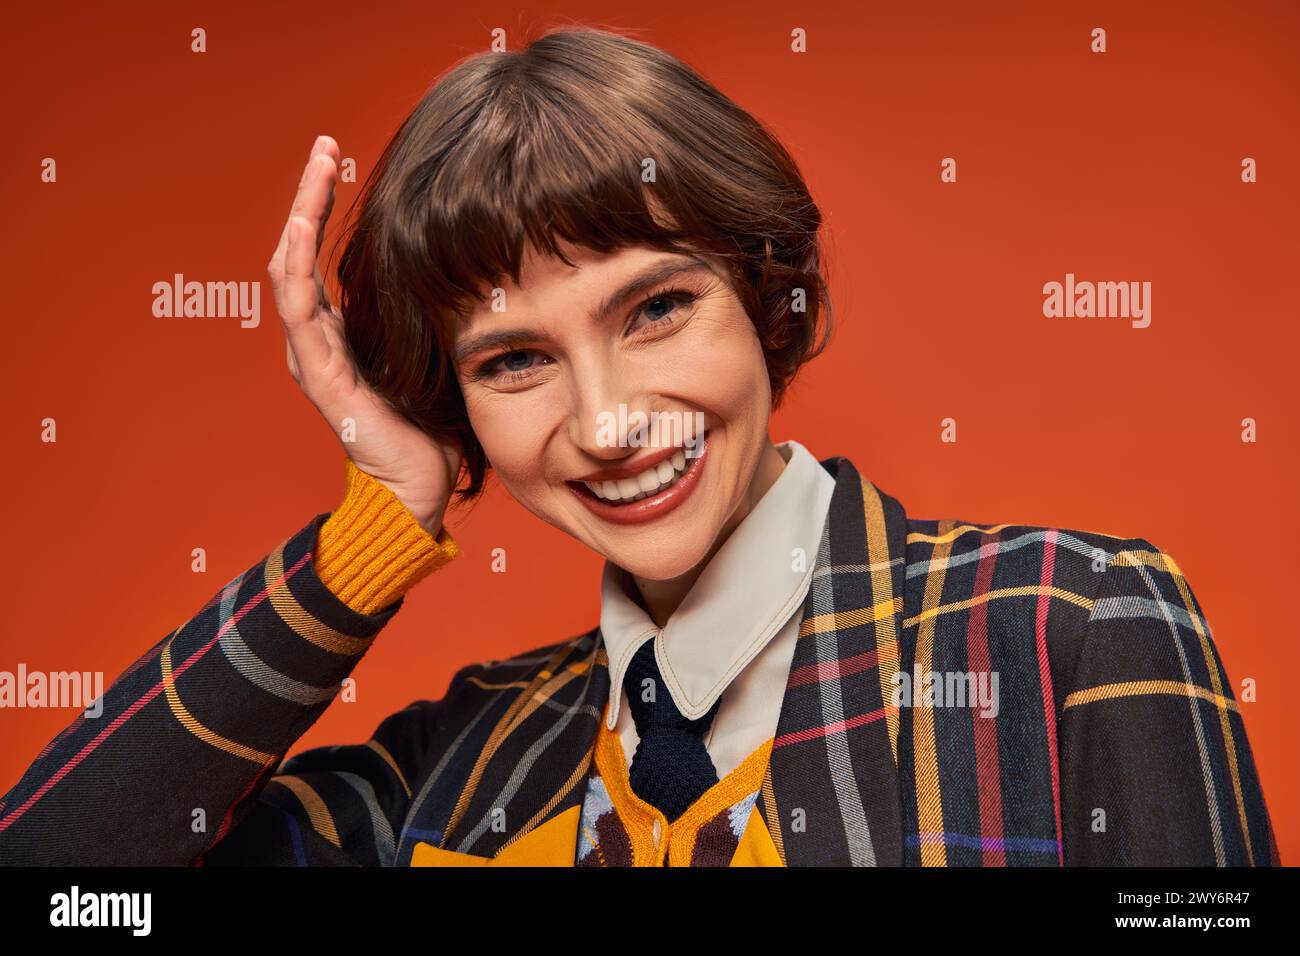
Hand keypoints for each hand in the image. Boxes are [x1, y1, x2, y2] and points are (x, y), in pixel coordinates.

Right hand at [266, 135, 461, 535]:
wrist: (418, 490)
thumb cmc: (429, 427)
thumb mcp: (430, 353)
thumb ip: (425, 313)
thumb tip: (463, 264)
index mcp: (338, 334)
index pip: (319, 256)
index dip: (323, 205)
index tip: (337, 157)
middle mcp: (318, 341)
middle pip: (298, 252)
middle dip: (309, 195)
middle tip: (322, 145)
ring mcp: (315, 358)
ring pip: (292, 271)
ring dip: (302, 215)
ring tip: (316, 167)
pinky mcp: (323, 378)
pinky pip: (301, 314)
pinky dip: (297, 266)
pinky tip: (302, 226)